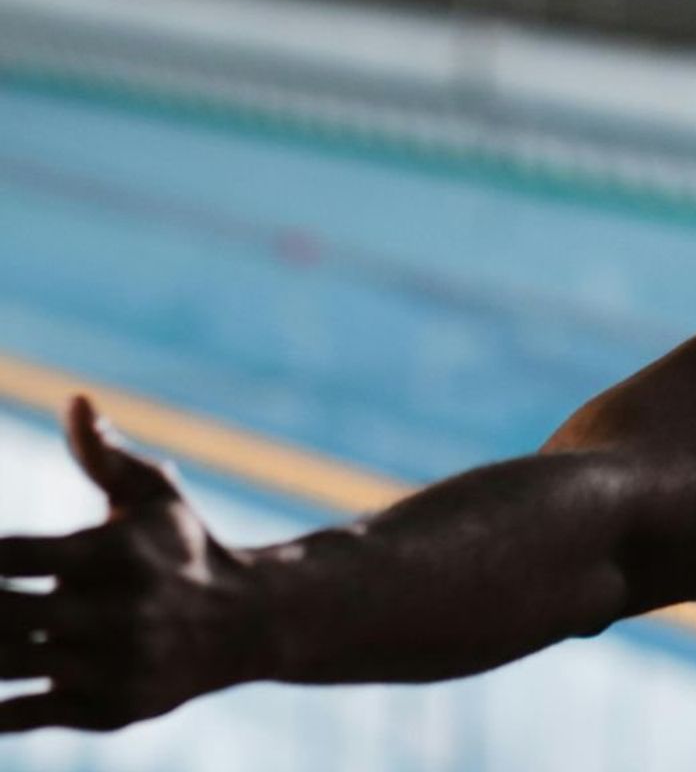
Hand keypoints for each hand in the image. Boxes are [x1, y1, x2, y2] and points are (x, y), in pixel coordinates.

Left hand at [0, 397, 266, 731]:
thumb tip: (75, 399)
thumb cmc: (186, 546)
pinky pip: (27, 714)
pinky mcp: (113, 708)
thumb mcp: (155, 494)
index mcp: (115, 555)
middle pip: (0, 613)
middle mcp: (117, 613)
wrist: (250, 621)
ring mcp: (115, 666)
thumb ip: (104, 453)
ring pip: (6, 664)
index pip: (10, 555)